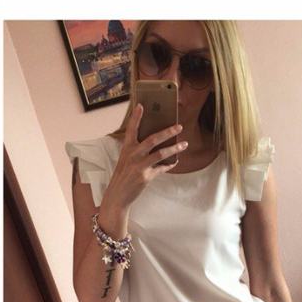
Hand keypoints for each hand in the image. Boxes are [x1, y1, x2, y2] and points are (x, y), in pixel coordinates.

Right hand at [98, 103, 187, 229]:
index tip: (142, 105)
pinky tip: (175, 162)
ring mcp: (139, 167)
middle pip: (152, 139)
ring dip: (175, 148)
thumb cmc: (123, 175)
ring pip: (161, 154)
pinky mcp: (145, 177)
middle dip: (167, 132)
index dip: (136, 117)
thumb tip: (157, 141)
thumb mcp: (126, 160)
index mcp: (127, 149)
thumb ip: (138, 150)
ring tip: (184, 144)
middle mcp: (133, 156)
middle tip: (179, 127)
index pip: (131, 130)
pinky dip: (170, 165)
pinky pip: (162, 168)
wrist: (118, 195)